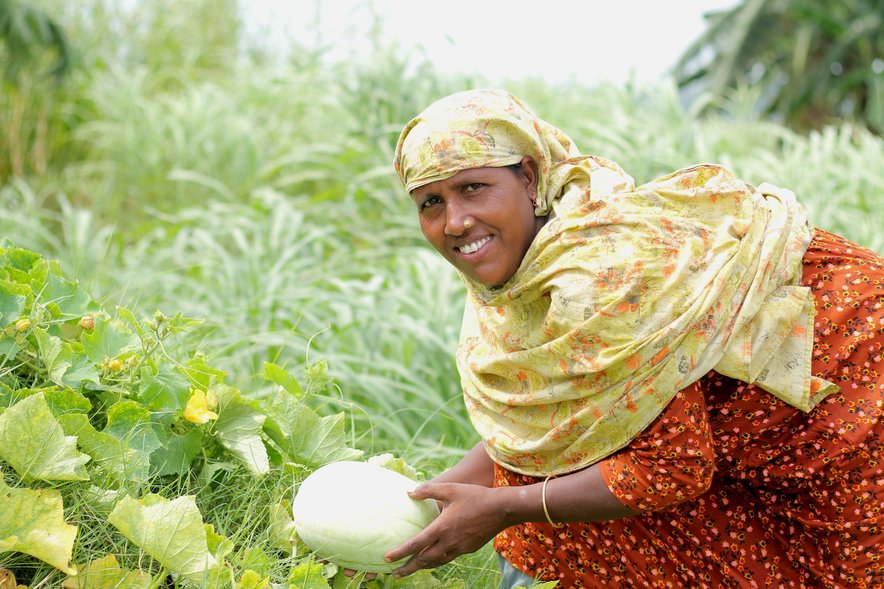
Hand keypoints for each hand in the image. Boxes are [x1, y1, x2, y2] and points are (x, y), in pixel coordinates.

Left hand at [383, 482, 510, 576]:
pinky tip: (434, 558)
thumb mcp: (450, 489)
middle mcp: (449, 542)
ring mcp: (459, 548)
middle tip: (394, 573)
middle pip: (424, 560)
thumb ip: (428, 490)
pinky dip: (437, 560)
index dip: (400, 552)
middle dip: (408, 568)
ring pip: (436, 562)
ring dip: (422, 566)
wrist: (501, 509)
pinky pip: (448, 557)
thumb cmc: (475, 496)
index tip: (387, 558)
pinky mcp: (468, 549)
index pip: (416, 544)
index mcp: (442, 528)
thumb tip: (410, 492)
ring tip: (411, 568)